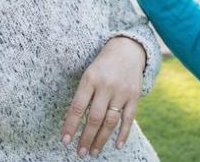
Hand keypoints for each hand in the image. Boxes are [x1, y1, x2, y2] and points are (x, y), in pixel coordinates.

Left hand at [60, 36, 146, 156]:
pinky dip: (123, 133)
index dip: (71, 126)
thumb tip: (72, 122)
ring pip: (110, 121)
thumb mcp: (88, 74)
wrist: (128, 48)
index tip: (65, 141)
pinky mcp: (134, 96)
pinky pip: (129, 118)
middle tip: (80, 153)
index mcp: (90, 79)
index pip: (77, 107)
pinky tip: (117, 145)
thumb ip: (83, 95)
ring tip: (93, 152)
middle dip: (86, 138)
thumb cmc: (102, 64)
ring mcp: (121, 91)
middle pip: (94, 118)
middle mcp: (106, 86)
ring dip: (101, 139)